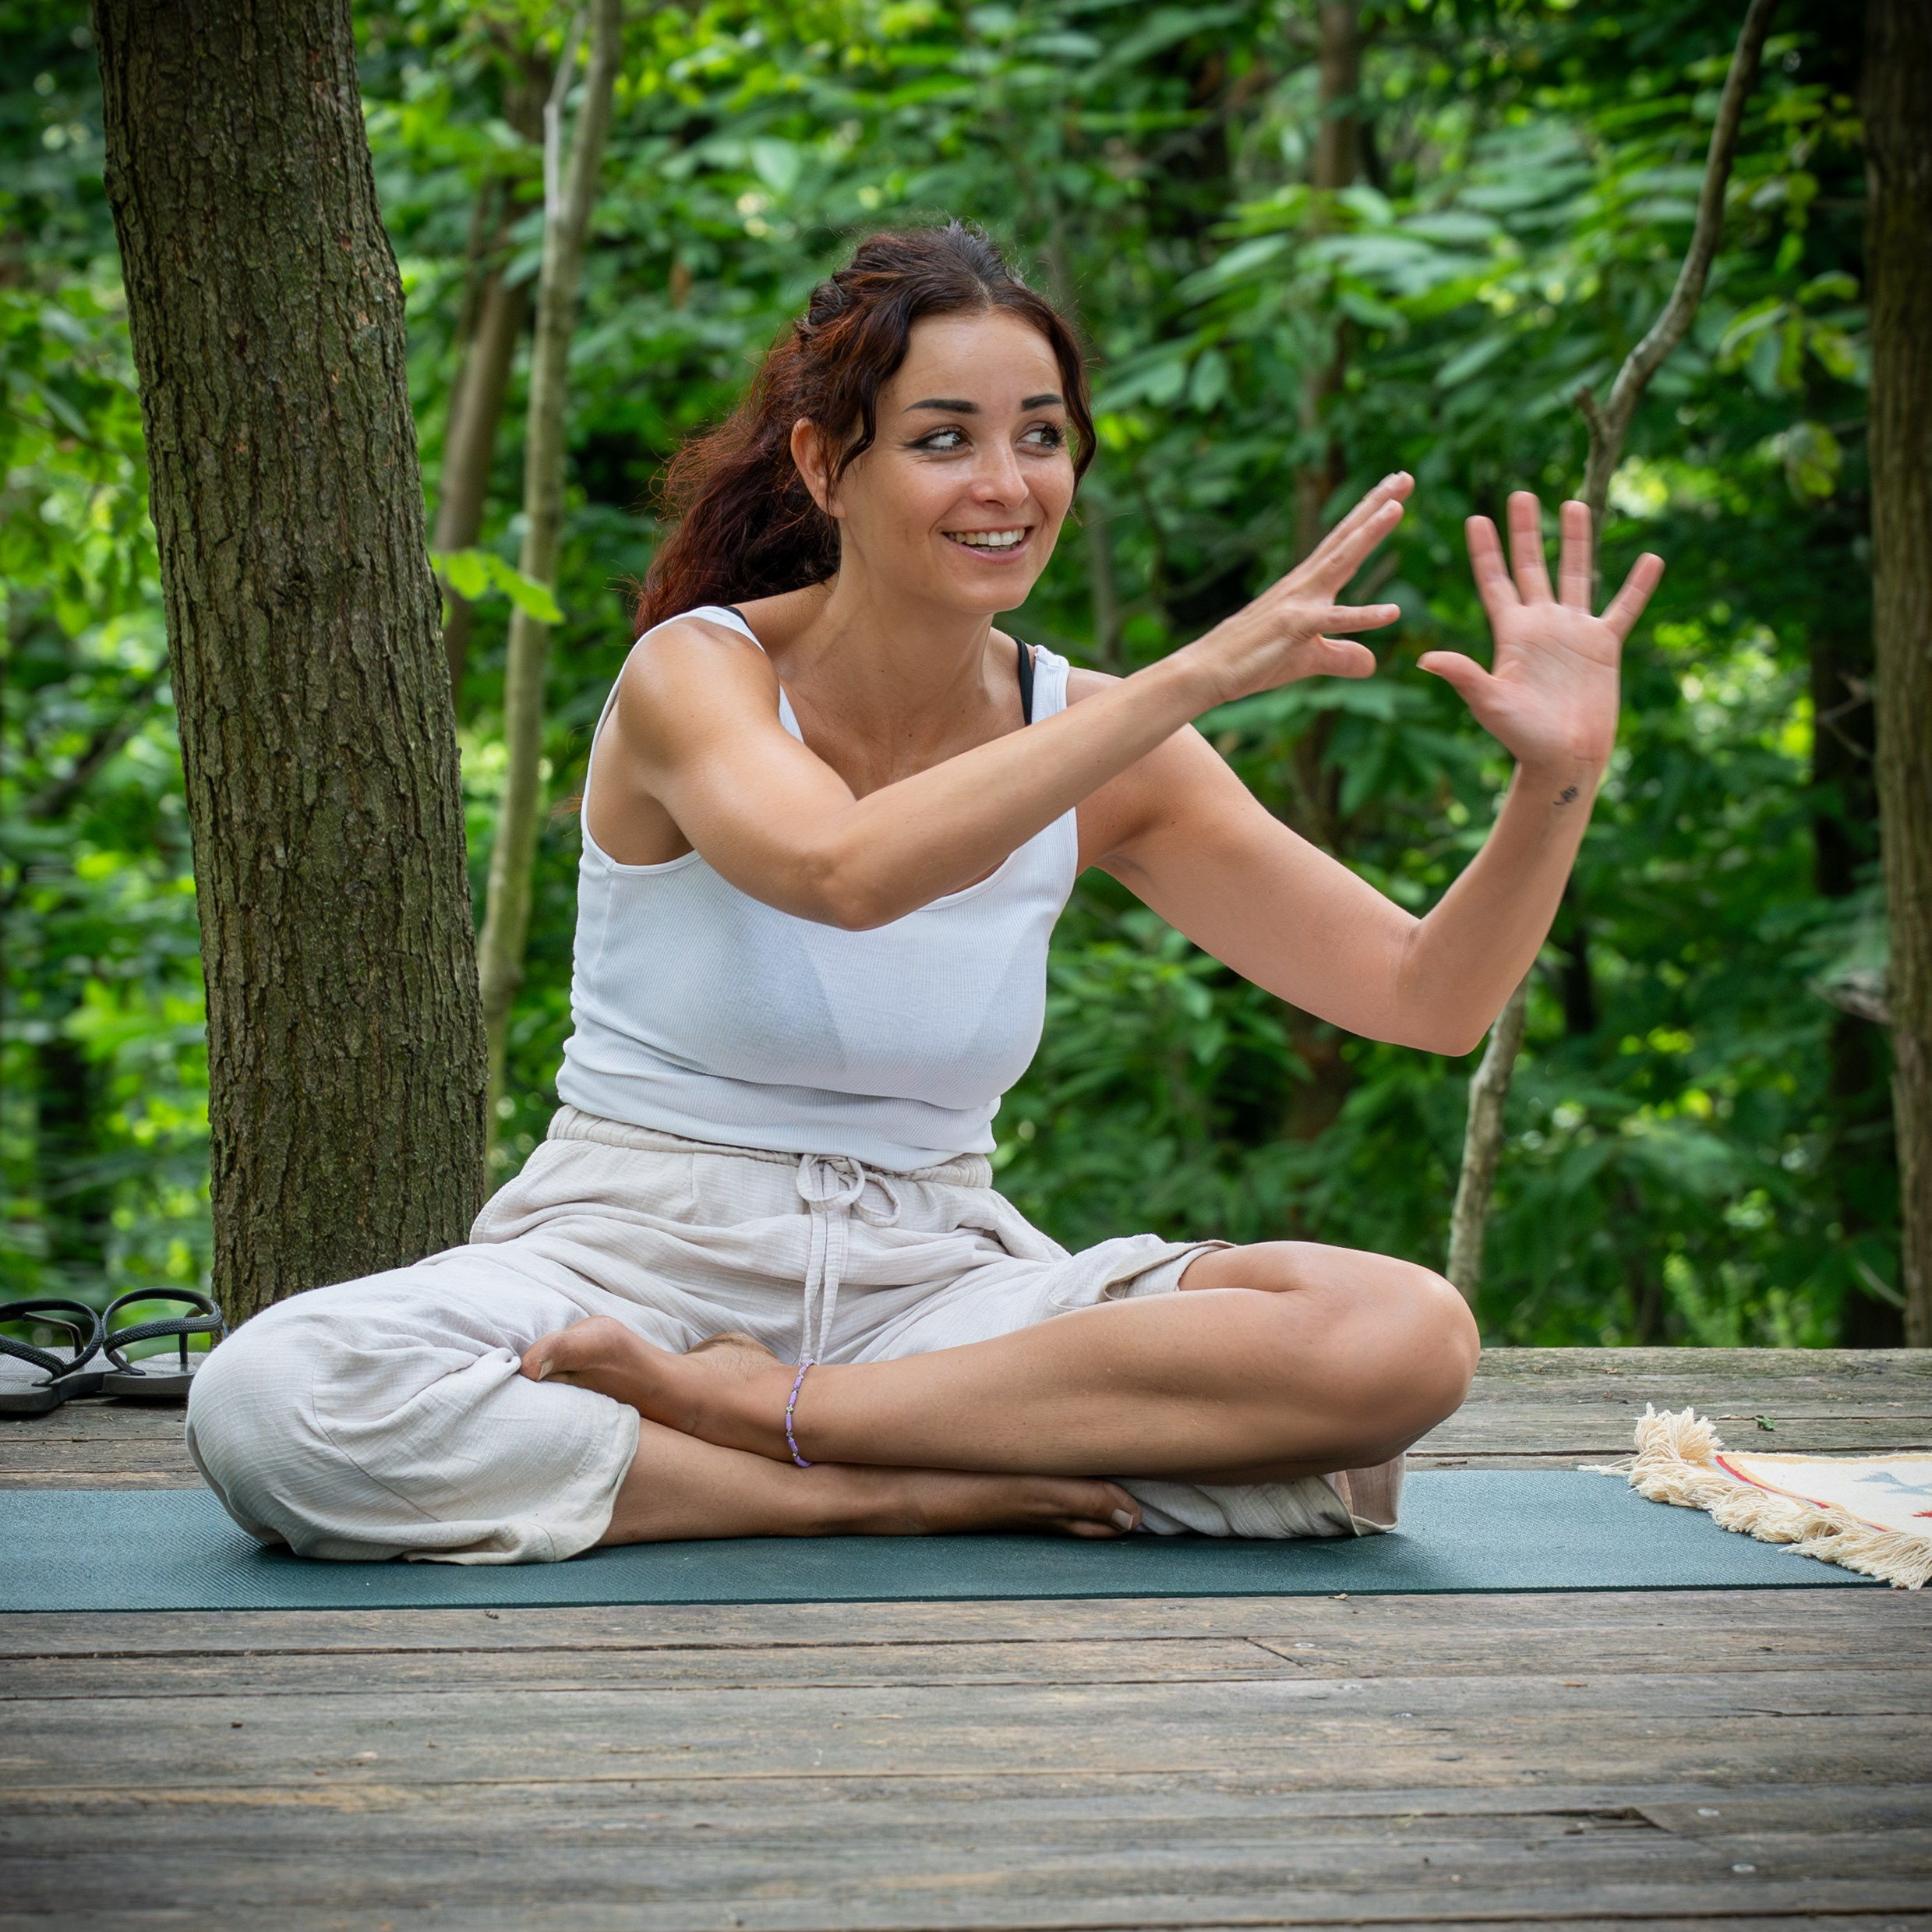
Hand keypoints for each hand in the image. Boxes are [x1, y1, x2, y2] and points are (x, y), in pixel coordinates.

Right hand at [1183, 473, 1410, 704]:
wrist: (1207, 670)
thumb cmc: (1252, 660)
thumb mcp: (1307, 660)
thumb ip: (1341, 657)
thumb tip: (1372, 664)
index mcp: (1308, 586)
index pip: (1344, 544)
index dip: (1369, 516)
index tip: (1395, 490)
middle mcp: (1304, 585)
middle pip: (1345, 539)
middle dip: (1375, 505)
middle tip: (1404, 475)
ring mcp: (1298, 603)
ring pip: (1339, 562)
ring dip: (1368, 534)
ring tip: (1396, 506)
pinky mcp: (1294, 629)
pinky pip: (1333, 622)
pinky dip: (1363, 617)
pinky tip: (1393, 612)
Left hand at [1420, 492, 1663, 774]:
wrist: (1563, 758)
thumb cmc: (1521, 737)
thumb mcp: (1490, 702)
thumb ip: (1464, 676)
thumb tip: (1425, 660)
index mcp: (1511, 634)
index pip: (1495, 582)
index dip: (1485, 551)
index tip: (1474, 518)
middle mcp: (1541, 625)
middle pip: (1532, 567)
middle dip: (1525, 532)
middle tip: (1519, 494)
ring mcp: (1574, 632)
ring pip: (1576, 575)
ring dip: (1575, 541)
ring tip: (1574, 504)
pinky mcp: (1605, 646)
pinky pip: (1625, 608)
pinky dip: (1638, 586)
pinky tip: (1651, 558)